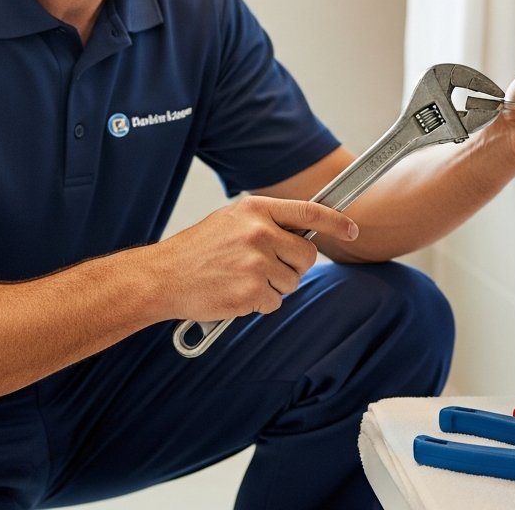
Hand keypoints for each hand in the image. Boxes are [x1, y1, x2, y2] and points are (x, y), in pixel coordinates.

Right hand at [151, 196, 358, 321]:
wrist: (163, 277)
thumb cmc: (196, 250)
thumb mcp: (230, 220)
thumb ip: (265, 222)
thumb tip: (302, 230)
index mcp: (255, 210)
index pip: (309, 211)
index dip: (336, 222)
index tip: (352, 230)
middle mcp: (259, 233)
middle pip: (306, 254)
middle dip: (294, 265)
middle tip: (268, 268)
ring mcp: (256, 263)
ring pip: (292, 281)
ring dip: (274, 286)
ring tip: (241, 278)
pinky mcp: (251, 291)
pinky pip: (275, 302)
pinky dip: (259, 303)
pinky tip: (236, 293)